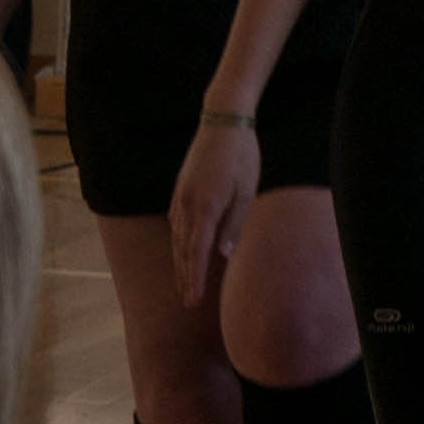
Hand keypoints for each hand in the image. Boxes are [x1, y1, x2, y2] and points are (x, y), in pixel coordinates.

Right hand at [170, 113, 262, 305]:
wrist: (223, 121)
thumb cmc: (242, 156)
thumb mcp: (247, 191)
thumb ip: (234, 224)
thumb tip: (222, 254)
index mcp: (205, 208)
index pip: (197, 254)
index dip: (195, 279)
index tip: (193, 300)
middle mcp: (187, 205)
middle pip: (183, 250)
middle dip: (185, 278)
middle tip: (188, 302)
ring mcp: (180, 197)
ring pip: (177, 238)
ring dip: (181, 263)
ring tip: (184, 283)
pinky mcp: (180, 189)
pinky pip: (176, 223)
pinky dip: (179, 242)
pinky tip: (183, 251)